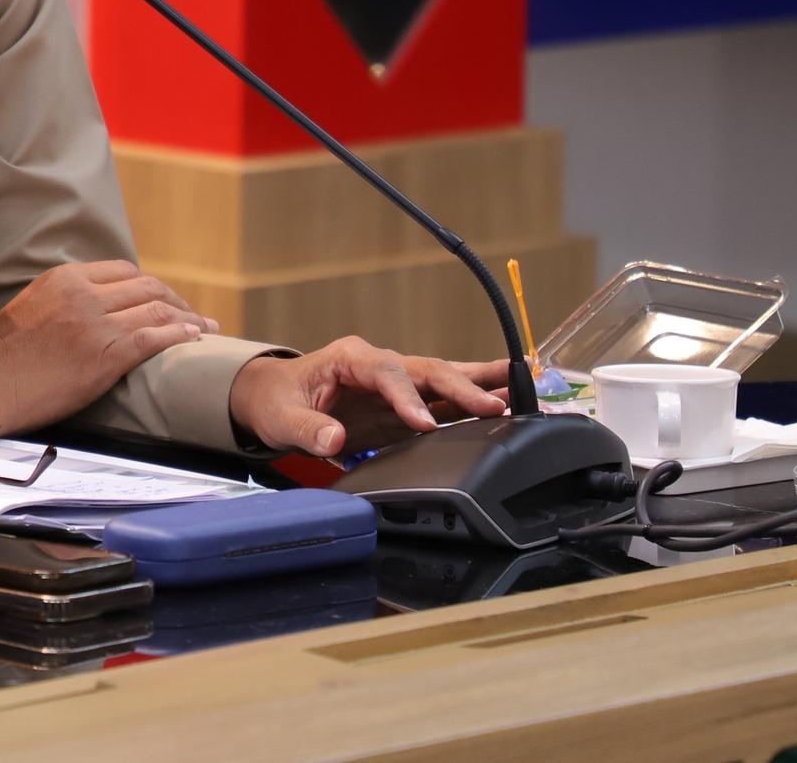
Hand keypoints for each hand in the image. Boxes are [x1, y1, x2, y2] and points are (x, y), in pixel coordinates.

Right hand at [0, 261, 215, 438]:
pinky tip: (195, 340)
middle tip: (194, 317)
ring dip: (188, 318)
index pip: (124, 271)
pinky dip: (181, 336)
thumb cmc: (1, 357)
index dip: (152, 286)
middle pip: (147, 286)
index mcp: (65, 278)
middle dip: (176, 301)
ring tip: (206, 329)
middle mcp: (83, 293)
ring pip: (156, 309)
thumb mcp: (32, 307)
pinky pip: (155, 337)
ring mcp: (95, 323)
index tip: (166, 301)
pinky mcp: (104, 354)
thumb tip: (96, 310)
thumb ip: (66, 300)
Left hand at [227, 336, 509, 457]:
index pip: (385, 372)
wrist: (275, 400)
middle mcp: (379, 365)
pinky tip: (503, 402)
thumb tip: (333, 438)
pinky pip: (443, 402)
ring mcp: (395, 385)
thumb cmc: (277, 400)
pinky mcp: (404, 407)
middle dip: (461, 387)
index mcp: (349, 358)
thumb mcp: (281, 416)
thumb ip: (305, 429)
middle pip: (426, 370)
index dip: (406, 397)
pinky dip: (472, 402)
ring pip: (443, 379)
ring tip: (521, 387)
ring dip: (480, 384)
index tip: (423, 425)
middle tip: (497, 404)